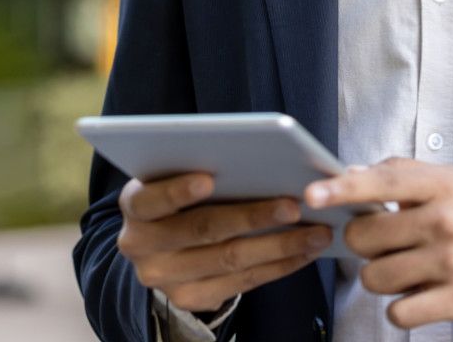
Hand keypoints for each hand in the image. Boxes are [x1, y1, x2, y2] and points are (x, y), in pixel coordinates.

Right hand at [115, 172, 332, 313]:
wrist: (164, 248)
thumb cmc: (184, 198)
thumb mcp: (177, 179)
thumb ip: (201, 168)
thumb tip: (258, 154)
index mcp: (135, 206)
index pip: (150, 199)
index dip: (177, 191)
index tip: (209, 177)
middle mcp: (141, 245)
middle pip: (203, 230)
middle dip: (252, 216)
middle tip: (294, 204)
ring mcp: (164, 277)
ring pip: (229, 259)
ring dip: (280, 245)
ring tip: (317, 231)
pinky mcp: (189, 298)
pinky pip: (241, 283)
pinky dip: (279, 266)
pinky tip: (305, 252)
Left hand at [305, 157, 452, 329]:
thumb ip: (407, 175)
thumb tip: (351, 173)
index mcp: (445, 186)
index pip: (385, 182)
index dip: (343, 188)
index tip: (313, 195)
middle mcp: (448, 220)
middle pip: (367, 237)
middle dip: (366, 245)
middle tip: (387, 245)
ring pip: (377, 277)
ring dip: (384, 278)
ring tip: (409, 271)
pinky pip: (399, 311)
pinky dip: (402, 308)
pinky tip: (421, 295)